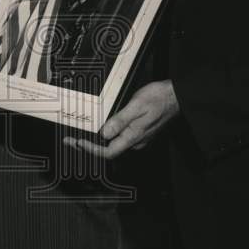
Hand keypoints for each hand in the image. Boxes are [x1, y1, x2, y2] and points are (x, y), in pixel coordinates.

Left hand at [64, 80, 179, 158]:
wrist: (177, 96)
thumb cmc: (159, 98)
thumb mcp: (136, 106)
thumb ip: (119, 120)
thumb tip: (104, 134)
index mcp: (133, 137)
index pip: (108, 152)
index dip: (90, 149)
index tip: (77, 142)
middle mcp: (136, 141)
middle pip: (109, 150)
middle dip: (89, 146)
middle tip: (71, 140)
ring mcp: (139, 138)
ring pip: (115, 144)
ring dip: (97, 142)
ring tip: (82, 136)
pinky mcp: (141, 132)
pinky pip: (121, 138)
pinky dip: (108, 135)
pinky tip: (102, 129)